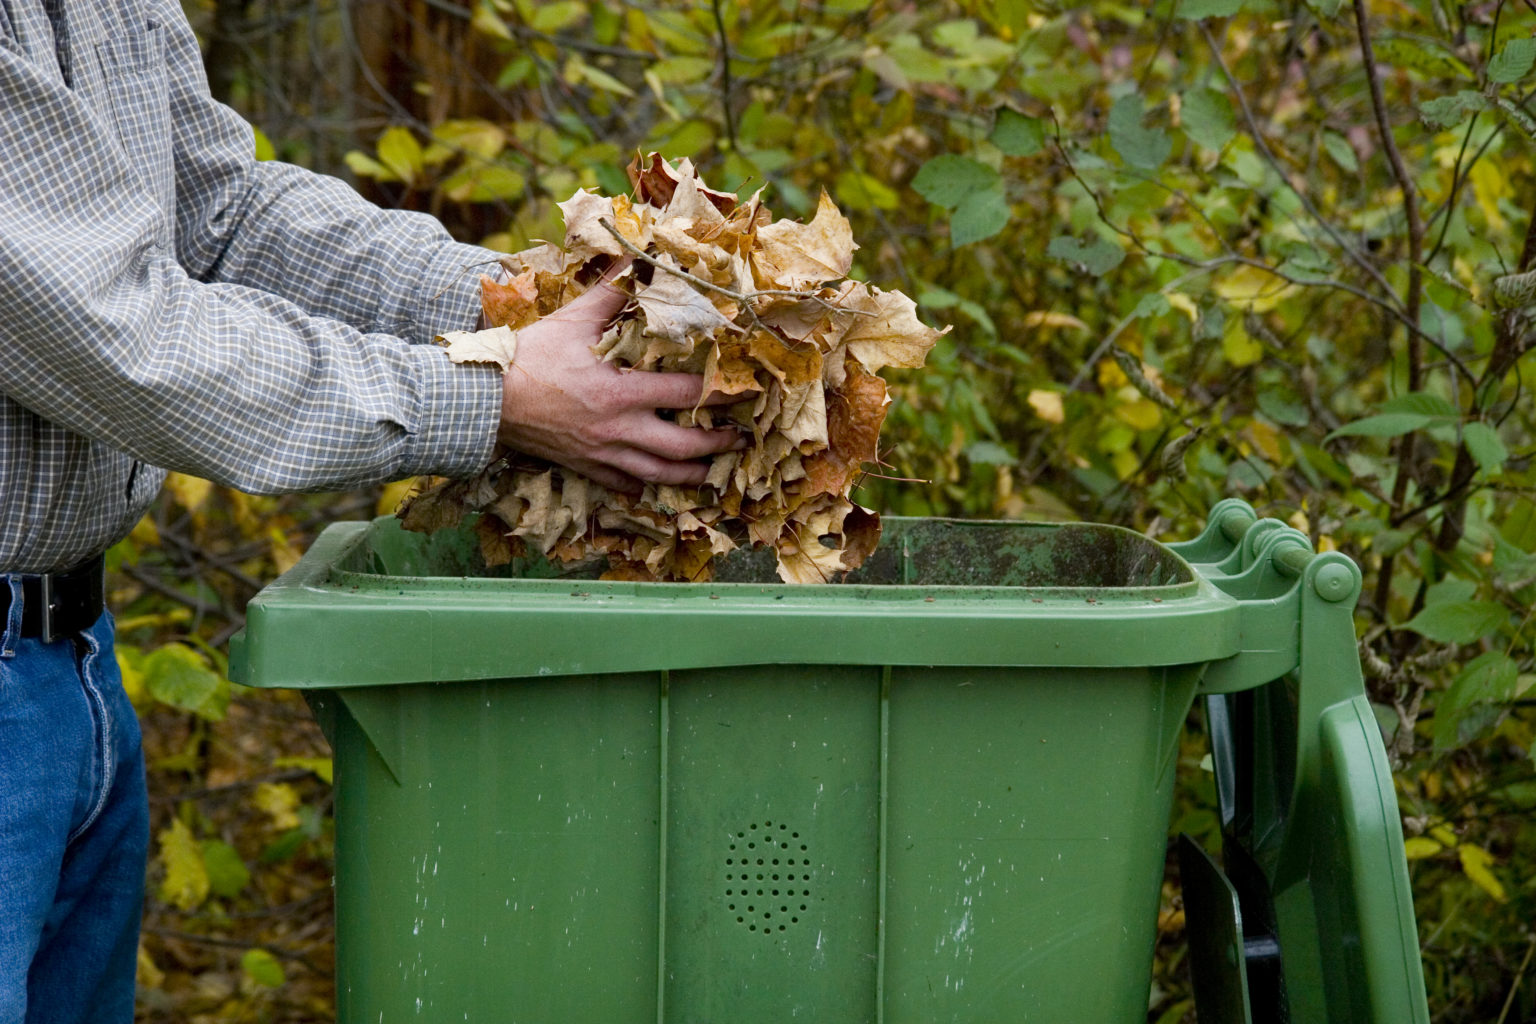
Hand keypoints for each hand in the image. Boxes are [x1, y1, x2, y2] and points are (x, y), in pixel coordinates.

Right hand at [498, 268, 743, 491]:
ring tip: (712, 471)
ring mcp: (602, 453)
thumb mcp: (573, 320)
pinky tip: (655, 484)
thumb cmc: (530, 356)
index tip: (744, 392)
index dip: (720, 395)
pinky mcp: (584, 466)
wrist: (485, 399)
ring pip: (659, 475)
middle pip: (683, 447)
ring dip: (691, 475)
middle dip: (717, 444)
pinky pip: (622, 485)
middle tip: (742, 437)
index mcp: (621, 392)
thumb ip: (611, 294)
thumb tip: (639, 261)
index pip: (685, 396)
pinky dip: (643, 486)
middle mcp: (618, 429)